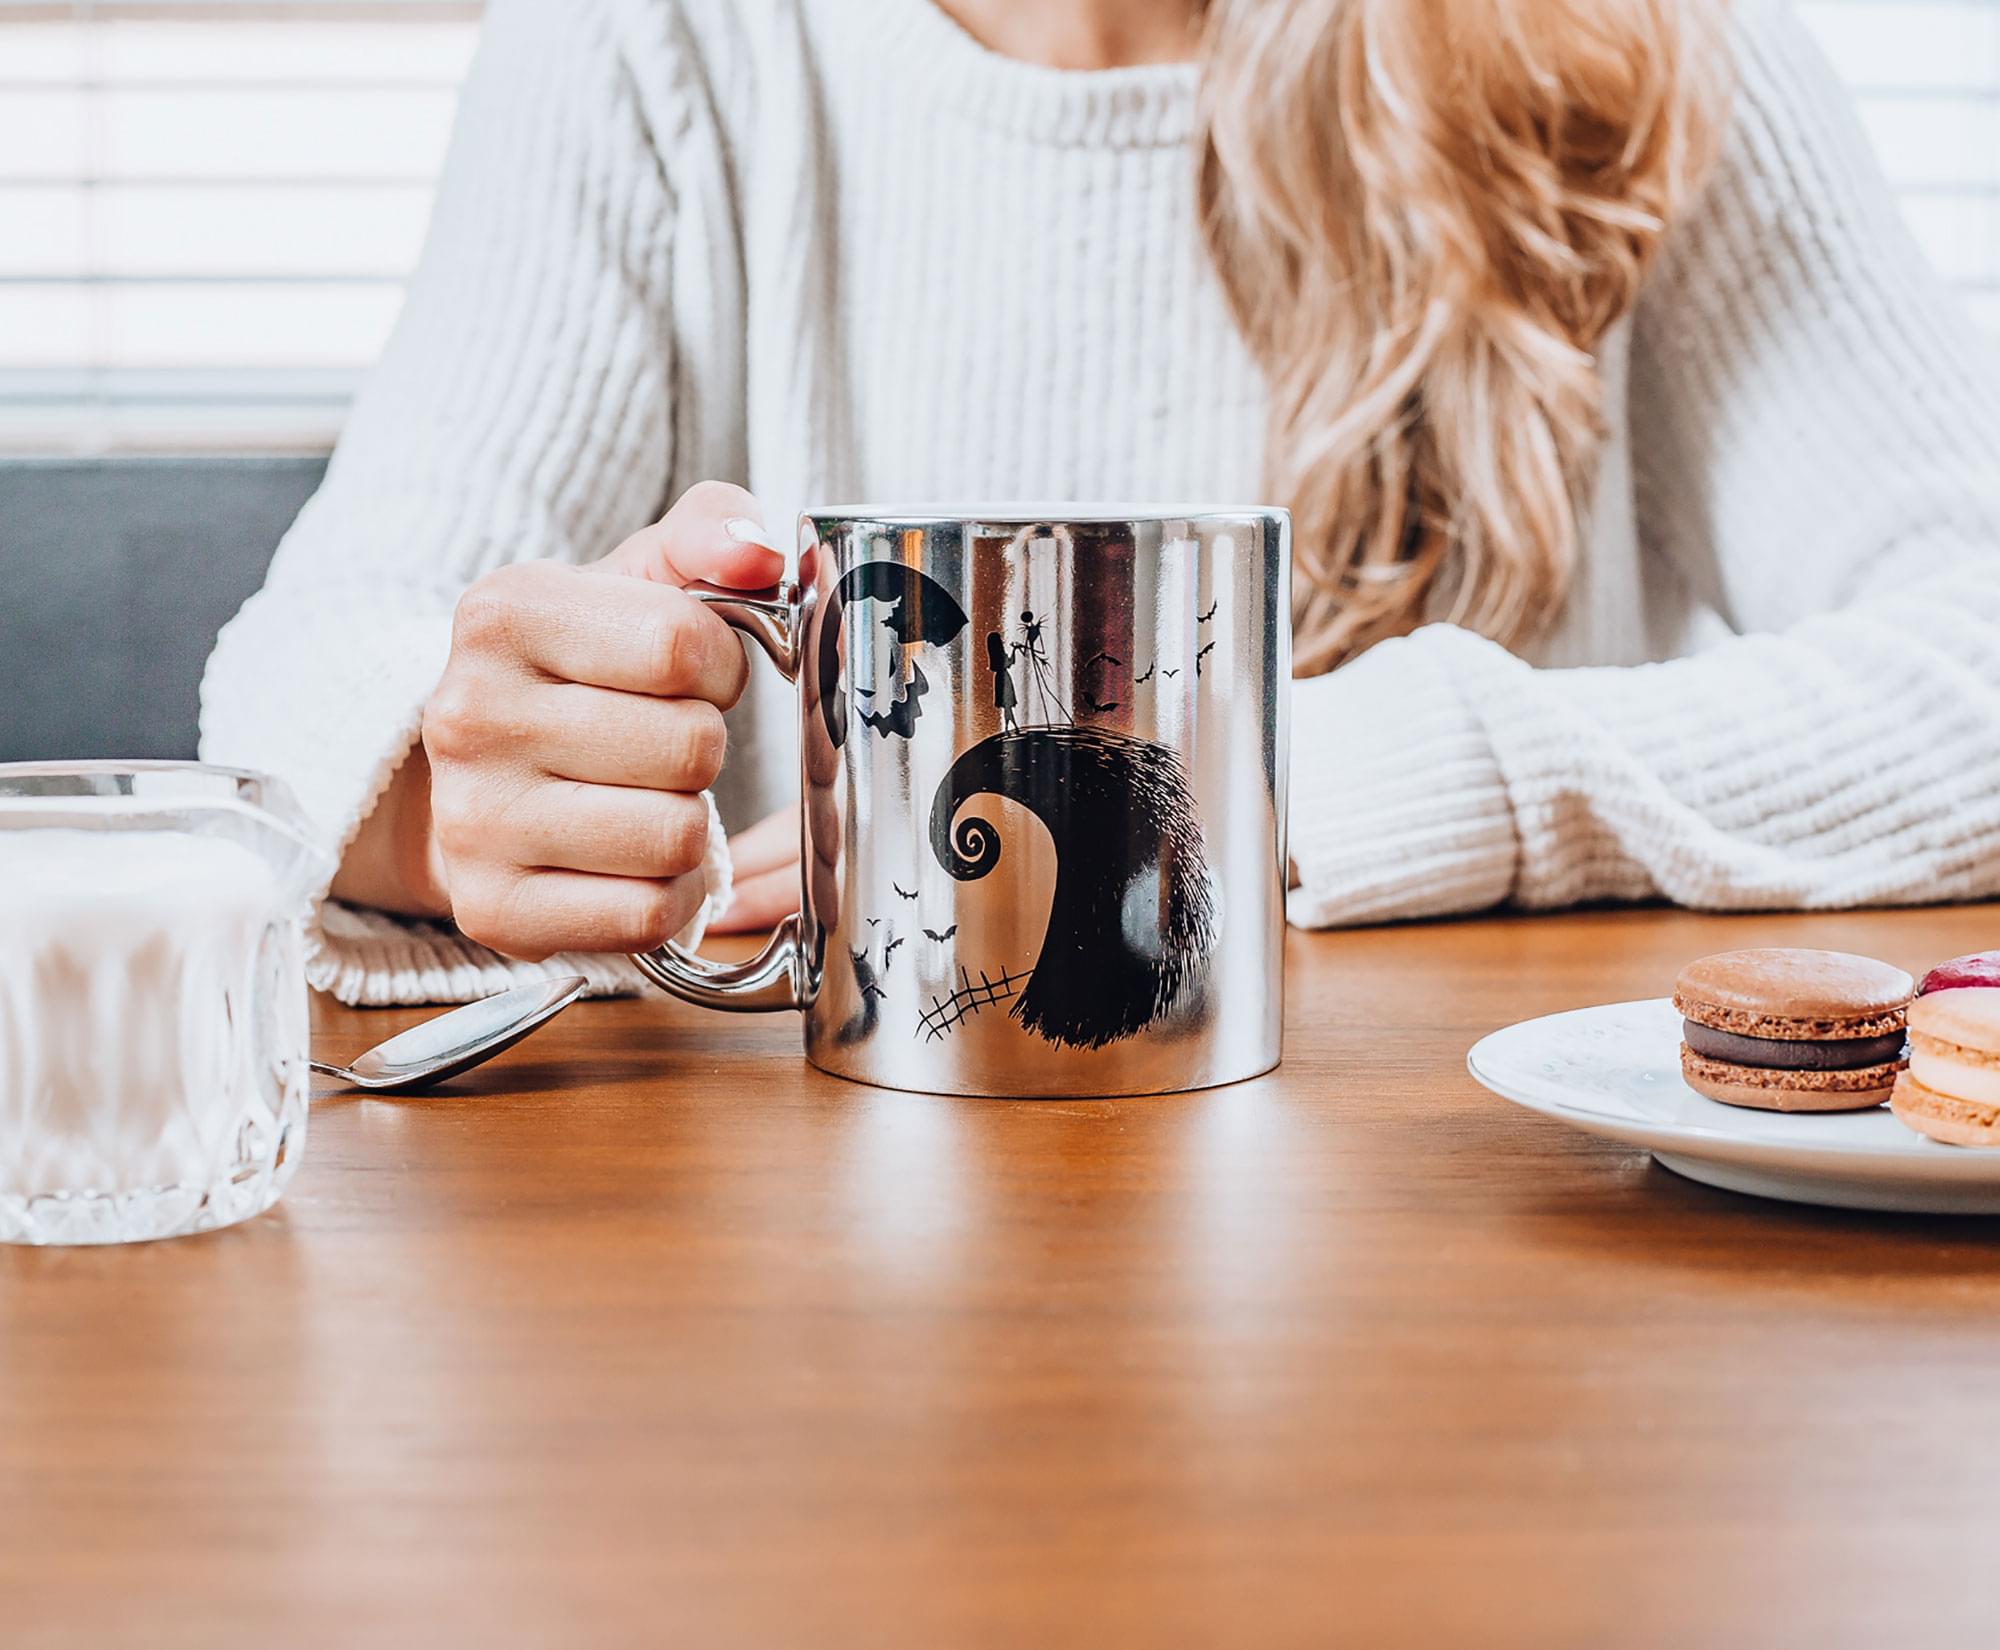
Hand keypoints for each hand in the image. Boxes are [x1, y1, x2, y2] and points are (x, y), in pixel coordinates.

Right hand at [410, 482, 784, 960]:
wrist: (469, 777)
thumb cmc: (579, 674)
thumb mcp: (636, 580)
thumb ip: (712, 534)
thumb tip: (760, 554)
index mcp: (503, 613)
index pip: (685, 644)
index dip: (719, 667)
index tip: (687, 676)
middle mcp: (470, 716)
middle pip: (691, 746)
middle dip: (700, 748)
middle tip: (655, 745)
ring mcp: (472, 821)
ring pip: (677, 836)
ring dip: (688, 826)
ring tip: (641, 801)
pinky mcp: (494, 911)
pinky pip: (647, 915)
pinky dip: (666, 896)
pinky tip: (630, 864)